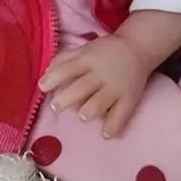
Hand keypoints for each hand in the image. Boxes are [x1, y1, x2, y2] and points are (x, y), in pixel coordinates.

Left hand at [38, 34, 152, 137]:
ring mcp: (116, 88)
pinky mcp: (129, 99)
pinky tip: (105, 132)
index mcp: (89, 60)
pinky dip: (111, 127)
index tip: (42, 87)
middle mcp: (102, 74)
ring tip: (83, 115)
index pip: (68, 69)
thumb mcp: (85, 49)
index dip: (53, 78)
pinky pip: (120, 116)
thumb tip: (45, 75)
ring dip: (87, 112)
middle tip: (56, 106)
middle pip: (81, 88)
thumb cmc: (105, 51)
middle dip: (65, 99)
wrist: (138, 48)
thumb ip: (64, 60)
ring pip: (98, 104)